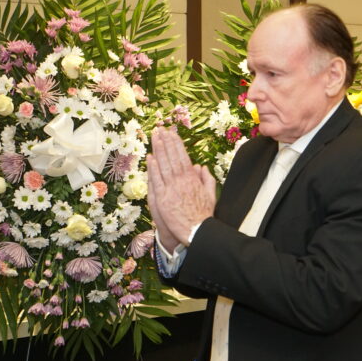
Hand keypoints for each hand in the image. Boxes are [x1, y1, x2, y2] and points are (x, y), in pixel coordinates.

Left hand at [147, 127, 215, 249]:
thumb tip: (201, 167)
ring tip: (155, 137)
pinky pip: (156, 180)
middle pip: (172, 157)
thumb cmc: (204, 214)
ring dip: (159, 150)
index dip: (176, 143)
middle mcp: (181, 181)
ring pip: (163, 165)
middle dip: (166, 142)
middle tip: (160, 129)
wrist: (197, 230)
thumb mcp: (211, 194)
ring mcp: (171, 189)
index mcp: (193, 178)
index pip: (182, 156)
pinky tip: (150, 158)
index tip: (172, 133)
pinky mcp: (162, 198)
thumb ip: (207, 179)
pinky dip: (153, 168)